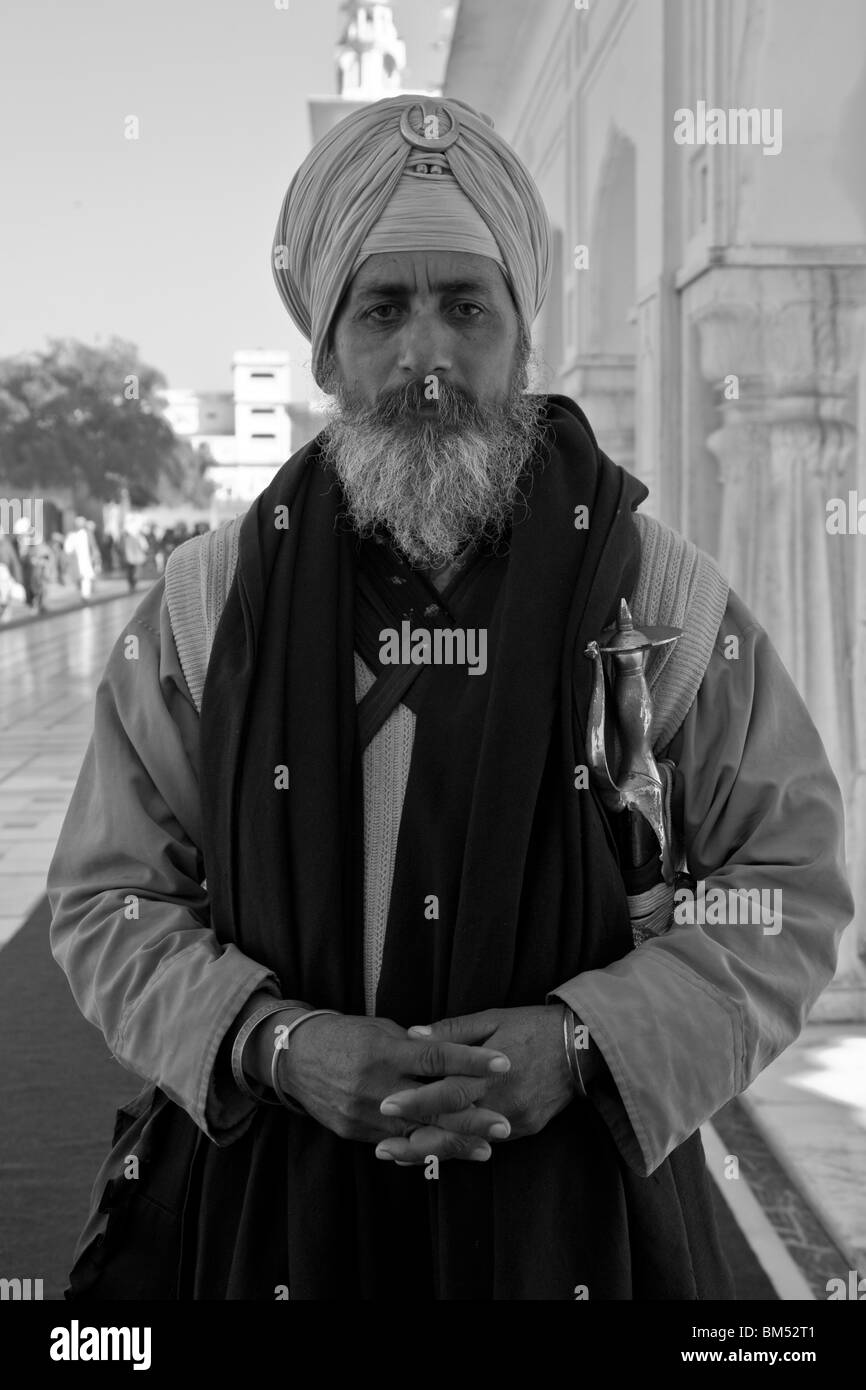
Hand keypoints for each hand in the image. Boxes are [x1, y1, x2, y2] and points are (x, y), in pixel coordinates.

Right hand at [248, 1010, 512, 1159]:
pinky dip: (422, 1149)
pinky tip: (447, 1153)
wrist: (293, 1057)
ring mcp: (363, 1113)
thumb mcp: (380, 1029)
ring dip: (454, 1143)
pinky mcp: (354, 1132)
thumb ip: (415, 1046)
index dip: (471, 1061)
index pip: (436, 1057)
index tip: (504, 1063)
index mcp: (384, 1051)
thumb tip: (451, 1055)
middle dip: (471, 1118)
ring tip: (486, 1149)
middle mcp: (375, 1085)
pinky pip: (395, 1144)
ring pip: (416, 1133)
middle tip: (504, 1124)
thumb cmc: (344, 1034)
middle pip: (431, 1105)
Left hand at [373, 1005, 575, 1163]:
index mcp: (490, 1072)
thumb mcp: (492, 1018)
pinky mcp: (526, 1130)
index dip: (415, 1101)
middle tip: (381, 1149)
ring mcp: (516, 1120)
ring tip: (400, 1156)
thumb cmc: (532, 1026)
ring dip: (434, 1152)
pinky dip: (461, 1147)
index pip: (446, 1092)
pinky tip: (436, 1151)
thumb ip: (452, 1030)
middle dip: (416, 1142)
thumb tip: (413, 1035)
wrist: (582, 1046)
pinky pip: (488, 1142)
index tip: (386, 1106)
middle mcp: (502, 1102)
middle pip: (453, 1129)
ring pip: (468, 1143)